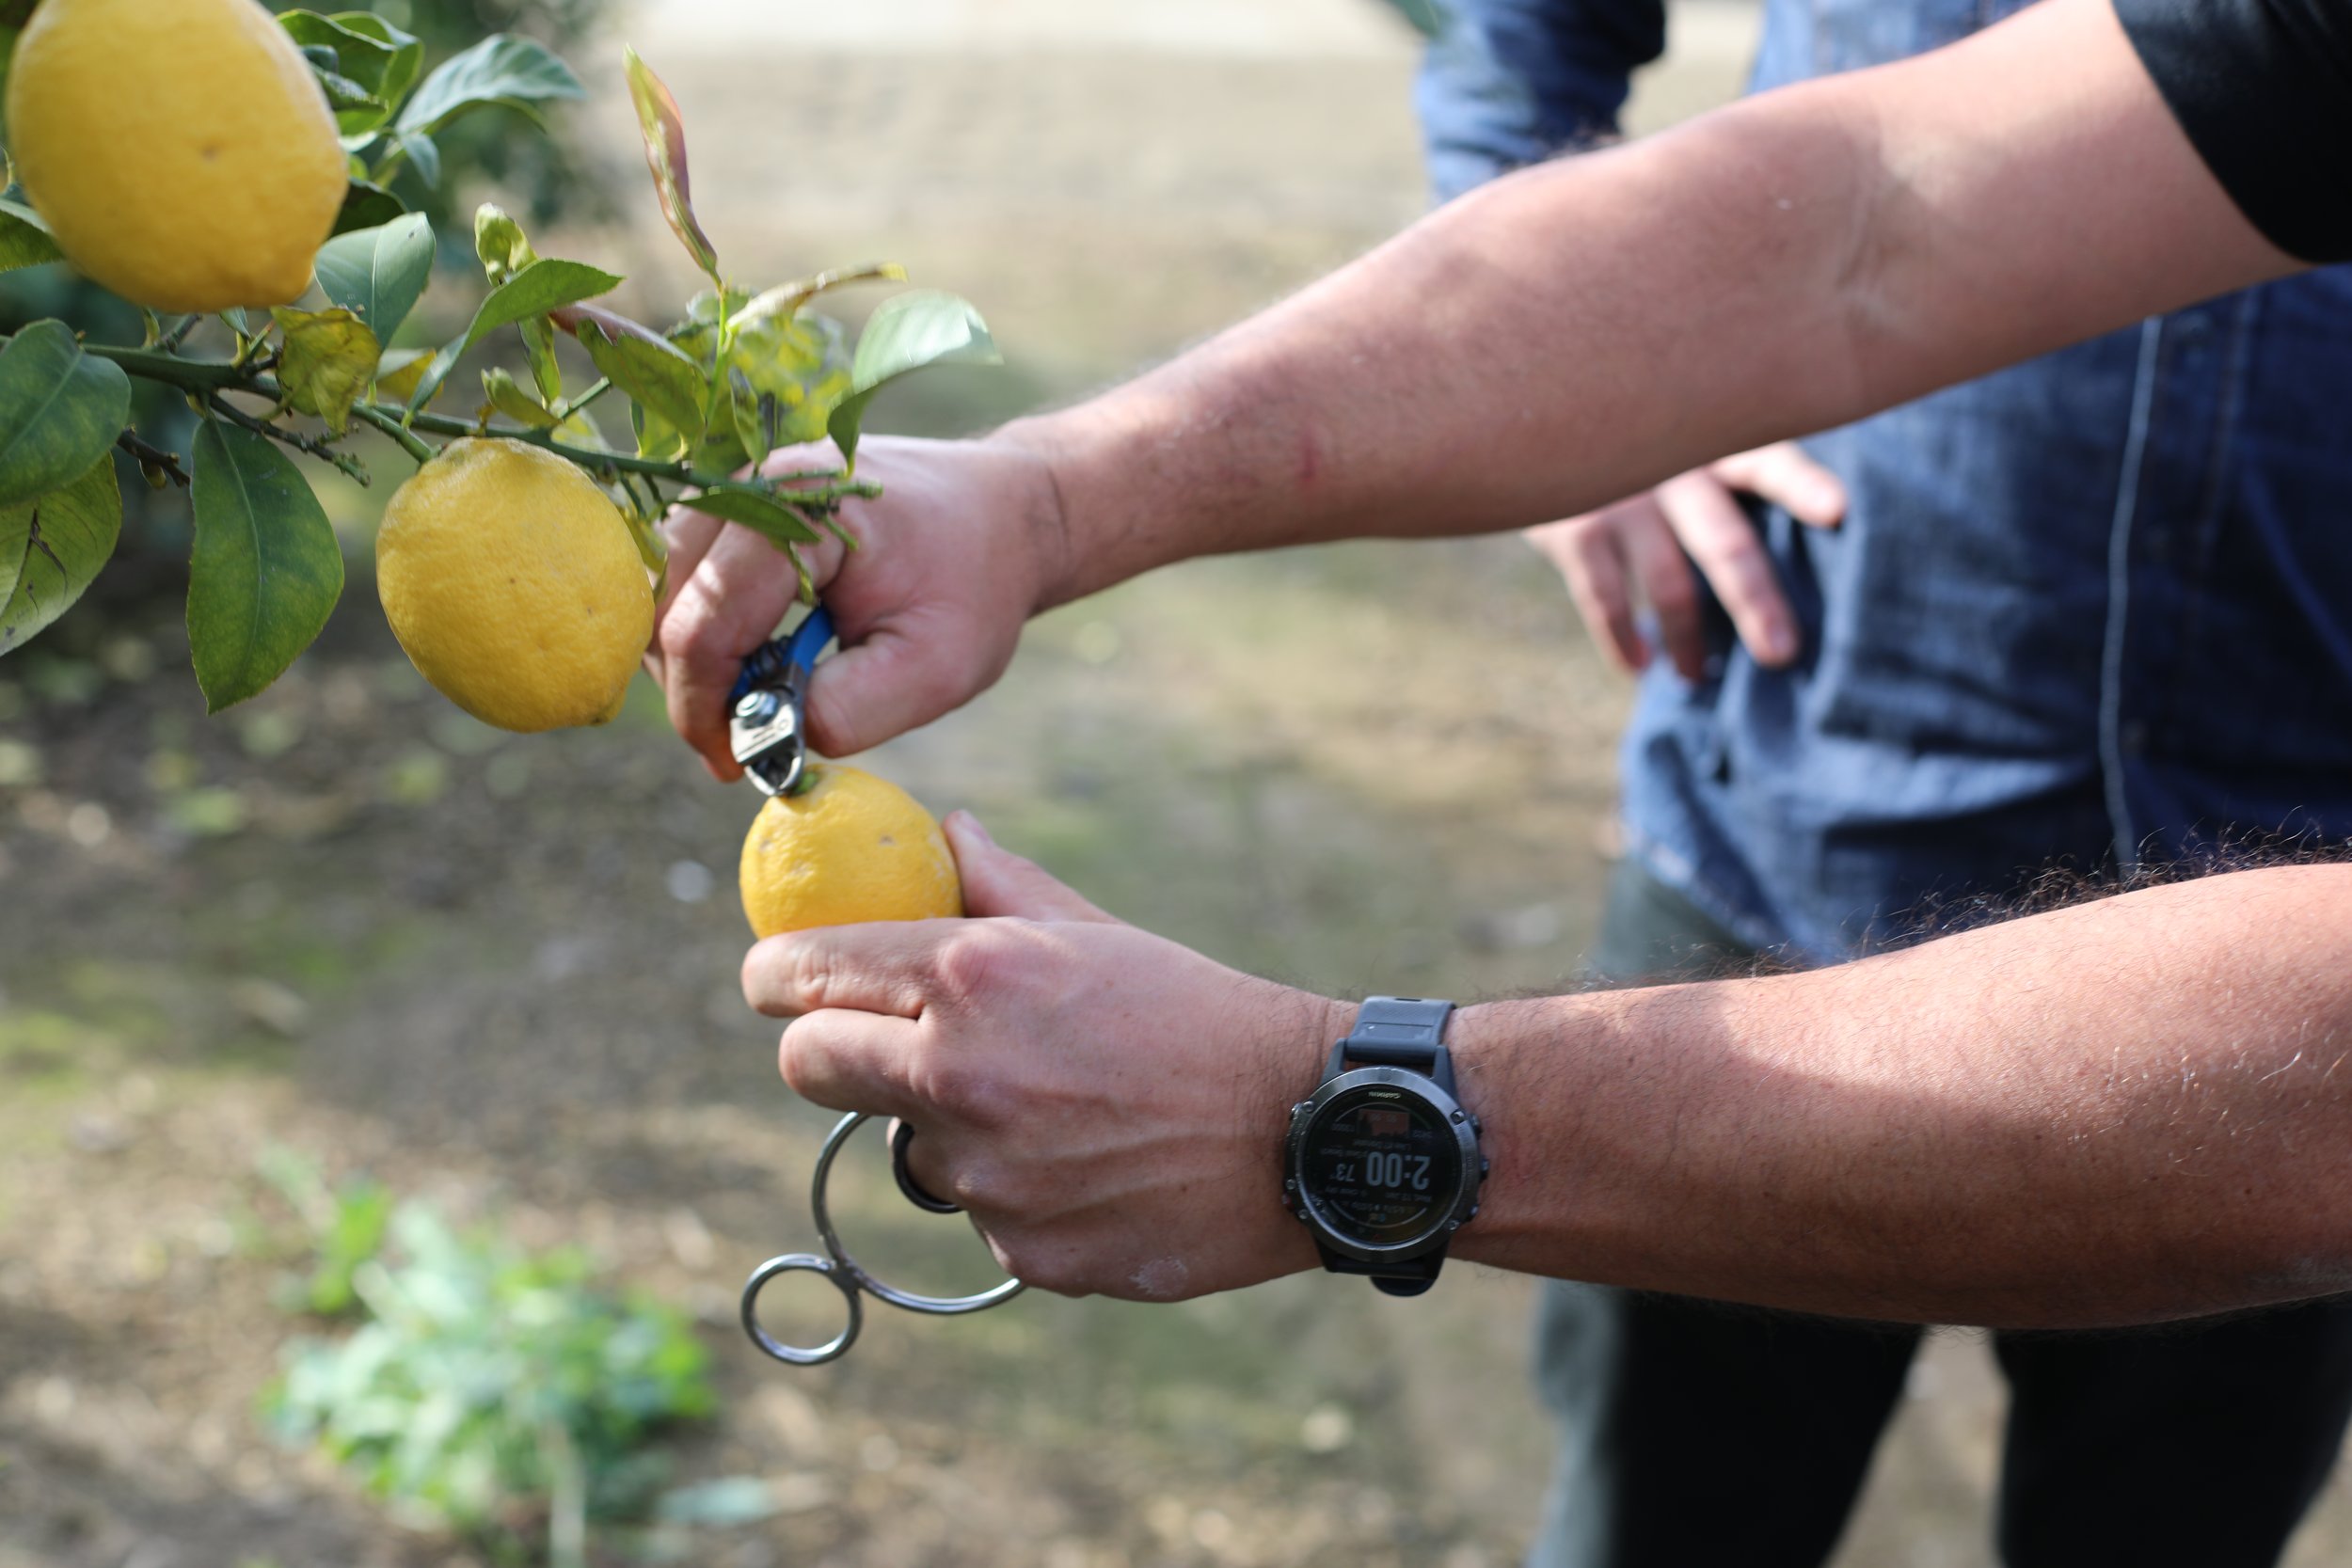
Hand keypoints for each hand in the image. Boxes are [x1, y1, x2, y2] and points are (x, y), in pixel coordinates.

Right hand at [649, 434, 1071, 780]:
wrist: (1003, 515)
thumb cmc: (975, 587)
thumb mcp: (934, 670)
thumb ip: (848, 711)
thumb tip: (763, 741)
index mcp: (797, 511)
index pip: (703, 625)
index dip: (704, 710)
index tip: (732, 767)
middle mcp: (751, 483)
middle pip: (663, 606)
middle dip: (691, 690)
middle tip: (739, 749)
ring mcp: (736, 484)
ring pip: (660, 592)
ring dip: (691, 662)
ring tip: (755, 707)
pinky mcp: (734, 500)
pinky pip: (682, 575)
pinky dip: (701, 631)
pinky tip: (751, 667)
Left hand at [742, 815, 1342, 1299]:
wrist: (1301, 1126)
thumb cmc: (1198, 1011)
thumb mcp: (1094, 930)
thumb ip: (997, 885)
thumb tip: (943, 832)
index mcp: (972, 976)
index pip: (803, 977)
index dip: (774, 977)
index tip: (773, 982)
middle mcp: (959, 1076)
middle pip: (806, 1067)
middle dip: (824, 1051)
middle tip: (875, 1045)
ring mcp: (987, 1174)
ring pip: (908, 1149)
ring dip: (947, 1129)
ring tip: (1053, 1108)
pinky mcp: (1022, 1250)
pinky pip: (980, 1216)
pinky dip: (1017, 1194)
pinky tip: (1092, 1165)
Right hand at [1523, 442, 1845, 678]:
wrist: (1538, 432)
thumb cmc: (1637, 448)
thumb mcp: (1684, 444)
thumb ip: (1727, 487)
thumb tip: (1777, 581)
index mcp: (1715, 447)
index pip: (1767, 465)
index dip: (1803, 487)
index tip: (1838, 512)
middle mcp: (1674, 467)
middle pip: (1725, 542)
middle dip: (1755, 603)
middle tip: (1781, 654)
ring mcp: (1622, 497)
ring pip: (1669, 584)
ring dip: (1687, 640)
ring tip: (1695, 678)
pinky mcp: (1575, 529)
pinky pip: (1604, 598)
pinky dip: (1621, 639)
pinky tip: (1639, 666)